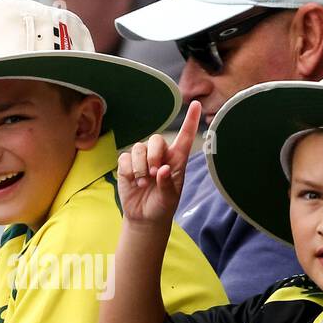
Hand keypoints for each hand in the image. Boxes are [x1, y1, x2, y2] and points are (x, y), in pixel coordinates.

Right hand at [116, 101, 200, 225]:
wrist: (144, 217)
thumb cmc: (161, 206)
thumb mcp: (169, 199)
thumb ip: (167, 185)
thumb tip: (162, 170)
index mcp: (176, 161)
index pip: (184, 138)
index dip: (191, 121)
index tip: (196, 104)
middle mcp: (160, 156)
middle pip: (156, 139)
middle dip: (153, 155)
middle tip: (154, 173)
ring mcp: (142, 159)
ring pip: (139, 147)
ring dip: (140, 167)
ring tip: (143, 182)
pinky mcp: (127, 165)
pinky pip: (125, 158)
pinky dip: (129, 170)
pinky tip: (134, 182)